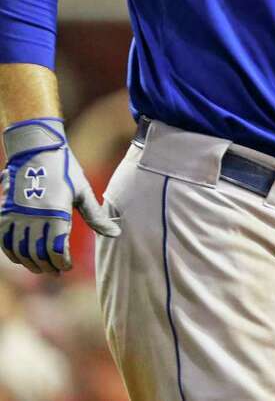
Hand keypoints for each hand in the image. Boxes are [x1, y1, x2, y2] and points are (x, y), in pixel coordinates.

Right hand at [1, 118, 120, 272]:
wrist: (37, 151)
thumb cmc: (65, 171)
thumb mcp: (83, 192)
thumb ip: (96, 217)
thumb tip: (115, 234)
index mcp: (56, 213)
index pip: (57, 250)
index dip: (62, 263)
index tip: (68, 267)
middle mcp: (34, 217)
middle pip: (39, 254)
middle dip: (48, 266)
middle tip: (56, 271)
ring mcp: (16, 216)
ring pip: (20, 251)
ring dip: (30, 263)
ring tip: (42, 268)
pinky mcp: (4, 214)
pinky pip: (5, 242)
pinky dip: (13, 254)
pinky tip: (23, 257)